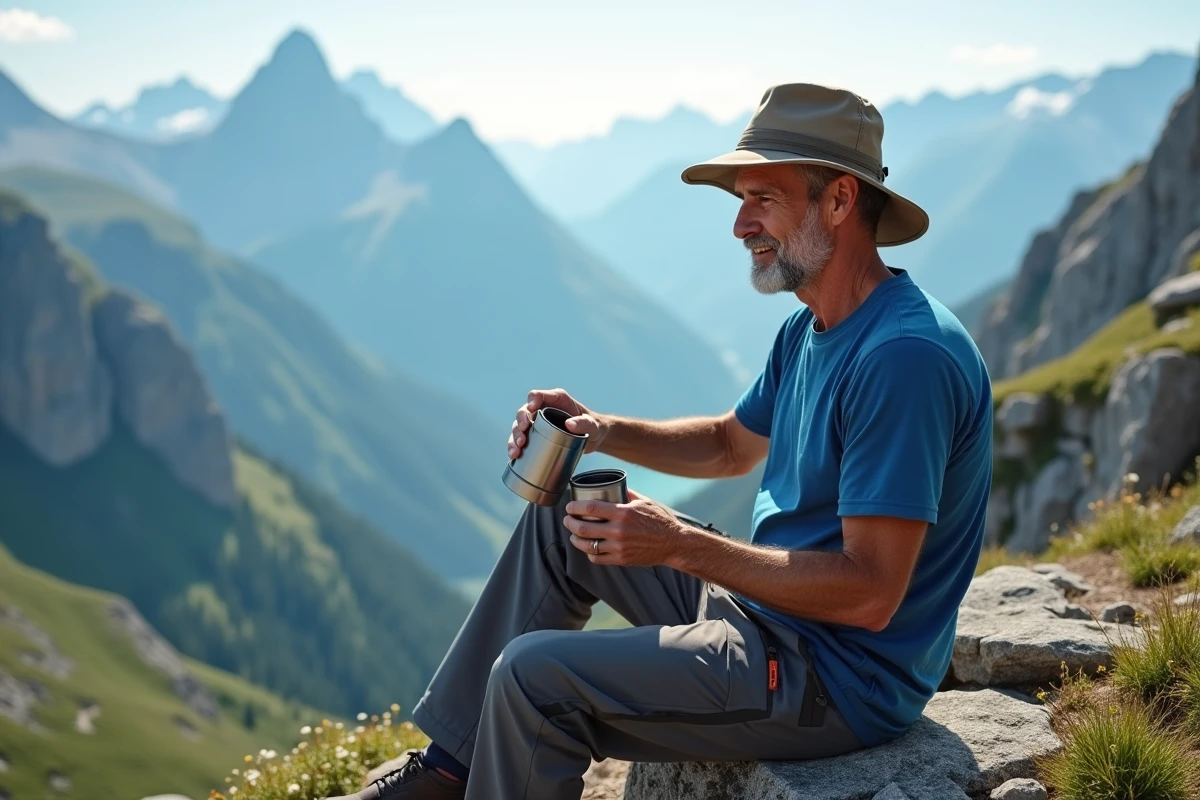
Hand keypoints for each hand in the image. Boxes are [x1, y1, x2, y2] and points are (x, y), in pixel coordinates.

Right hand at [508, 388, 608, 459]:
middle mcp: (543, 409)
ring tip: (516, 450)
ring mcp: (538, 423)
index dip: (532, 400)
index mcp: (556, 399)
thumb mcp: (592, 425)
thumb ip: (584, 423)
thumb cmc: (594, 427)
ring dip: (514, 437)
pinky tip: (514, 456)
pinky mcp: (536, 436)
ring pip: (519, 427)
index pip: (539, 395)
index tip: (531, 409)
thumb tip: (569, 425)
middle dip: (520, 422)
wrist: (593, 439)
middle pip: (524, 411)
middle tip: (522, 432)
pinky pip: (521, 439)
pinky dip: (515, 447)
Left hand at [563, 488, 689, 567]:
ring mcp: (619, 547)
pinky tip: (588, 548)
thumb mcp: (644, 502)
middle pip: (584, 527)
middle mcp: (619, 531)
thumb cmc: (660, 520)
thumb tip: (612, 486)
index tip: (569, 507)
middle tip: (567, 520)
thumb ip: (626, 494)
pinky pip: (597, 558)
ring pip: (588, 545)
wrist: (673, 543)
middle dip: (570, 523)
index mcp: (623, 513)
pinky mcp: (621, 560)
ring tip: (573, 535)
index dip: (575, 507)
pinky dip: (589, 553)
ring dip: (576, 539)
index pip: (591, 508)